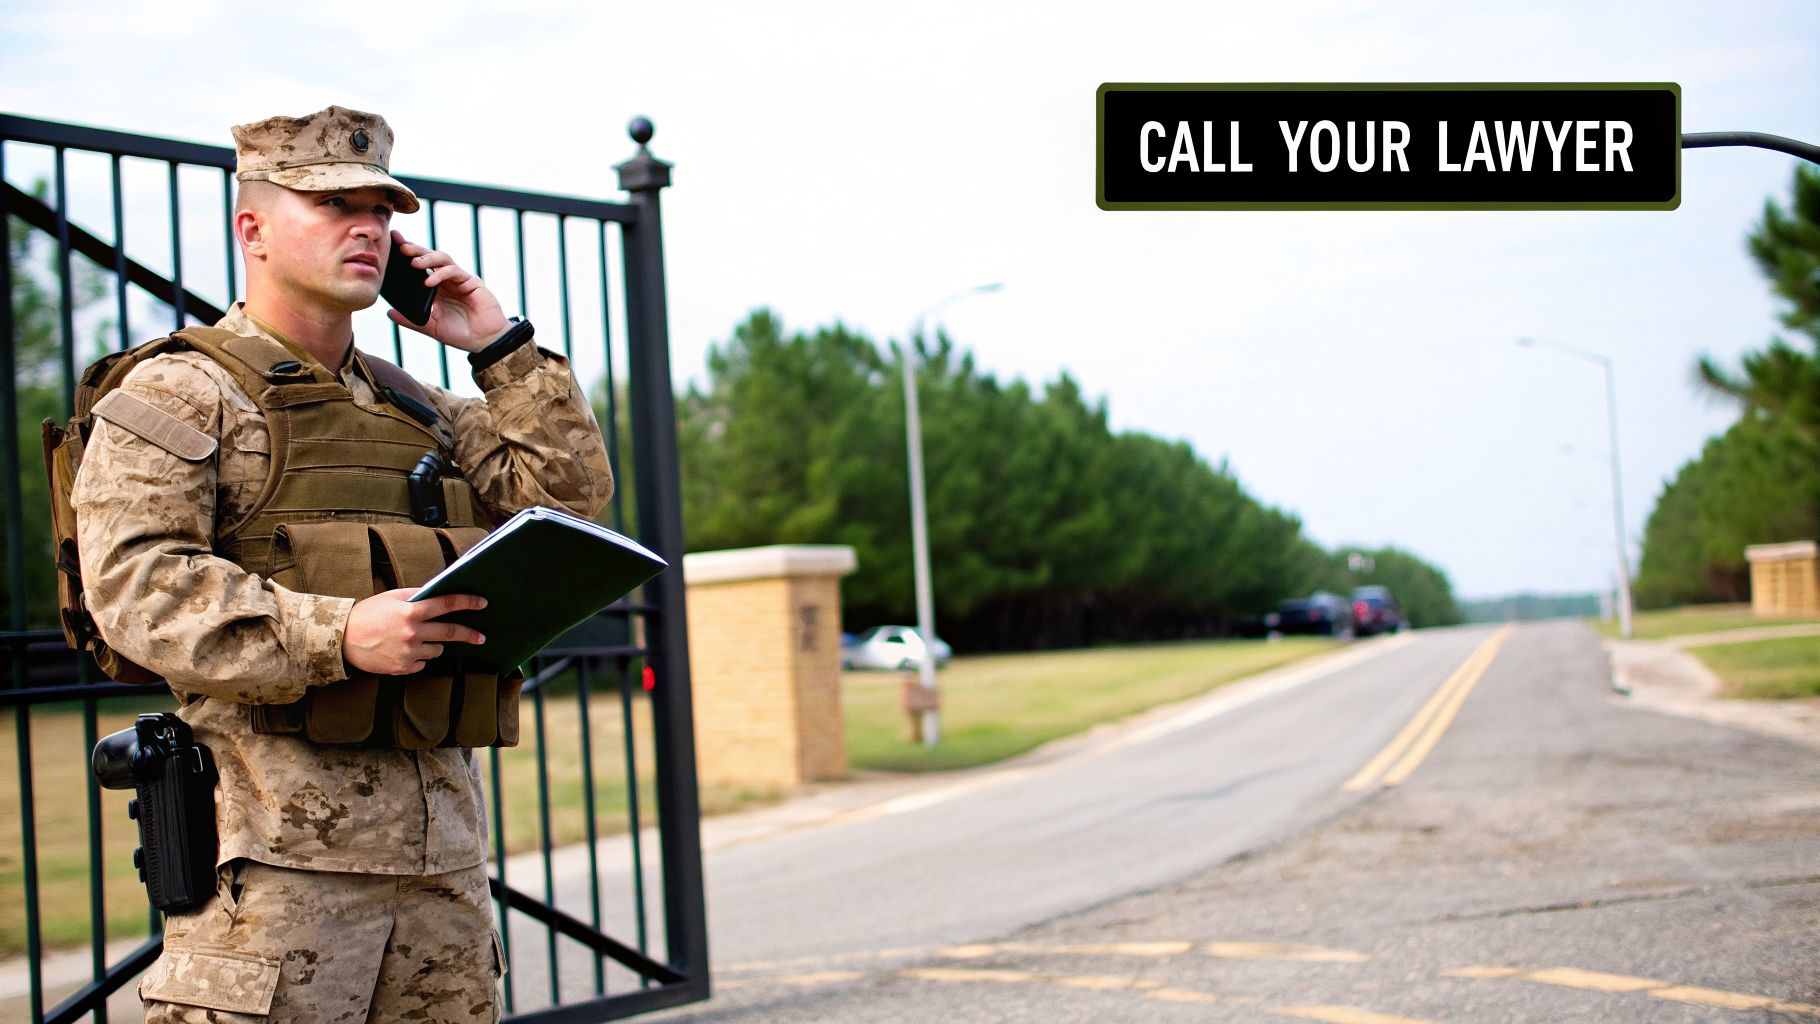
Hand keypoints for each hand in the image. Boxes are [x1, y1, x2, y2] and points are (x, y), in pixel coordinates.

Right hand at [343, 588, 487, 674]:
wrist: (342, 639)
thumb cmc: (369, 614)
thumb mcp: (392, 598)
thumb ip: (417, 597)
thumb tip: (441, 594)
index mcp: (410, 611)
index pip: (446, 604)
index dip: (467, 602)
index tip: (483, 603)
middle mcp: (412, 633)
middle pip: (450, 632)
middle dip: (469, 634)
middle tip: (481, 637)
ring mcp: (409, 653)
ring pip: (438, 649)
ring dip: (435, 643)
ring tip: (415, 638)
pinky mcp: (404, 668)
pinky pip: (423, 662)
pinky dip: (420, 656)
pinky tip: (404, 649)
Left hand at [384, 230, 510, 352]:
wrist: (483, 342)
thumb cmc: (459, 333)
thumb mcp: (430, 327)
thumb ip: (410, 320)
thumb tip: (388, 313)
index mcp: (436, 287)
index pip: (420, 265)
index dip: (408, 253)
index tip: (393, 242)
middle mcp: (446, 280)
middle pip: (430, 257)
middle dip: (416, 249)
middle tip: (401, 246)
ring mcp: (459, 279)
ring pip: (442, 259)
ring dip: (427, 258)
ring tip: (413, 262)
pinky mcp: (471, 282)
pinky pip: (454, 271)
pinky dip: (441, 273)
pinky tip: (429, 282)